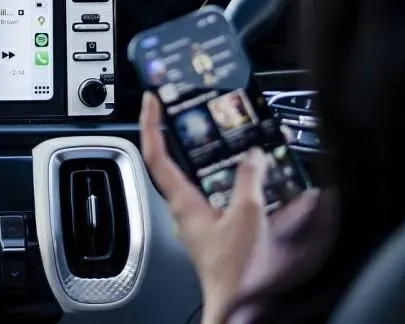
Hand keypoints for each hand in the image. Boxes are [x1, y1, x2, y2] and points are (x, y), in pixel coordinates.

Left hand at [139, 92, 334, 323]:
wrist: (238, 305)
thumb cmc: (234, 272)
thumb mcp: (247, 215)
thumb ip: (249, 180)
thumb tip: (253, 156)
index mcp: (182, 202)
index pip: (155, 154)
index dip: (151, 123)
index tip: (152, 100)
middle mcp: (183, 209)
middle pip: (173, 162)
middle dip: (182, 134)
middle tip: (192, 111)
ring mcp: (196, 220)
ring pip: (196, 179)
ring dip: (210, 157)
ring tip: (229, 139)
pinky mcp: (210, 229)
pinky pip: (214, 197)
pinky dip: (229, 181)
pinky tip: (251, 179)